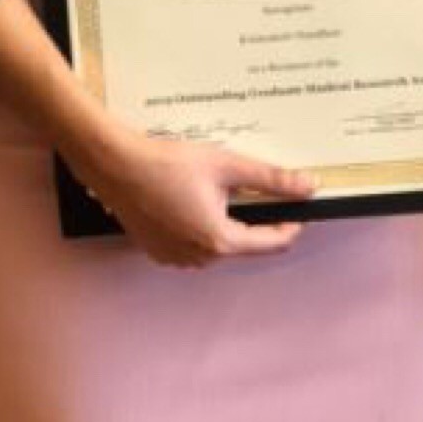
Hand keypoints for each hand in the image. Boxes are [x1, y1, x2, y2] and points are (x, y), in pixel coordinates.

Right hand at [77, 131, 313, 268]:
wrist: (115, 165)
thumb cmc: (166, 163)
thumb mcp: (225, 165)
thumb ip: (270, 179)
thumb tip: (307, 186)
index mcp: (220, 240)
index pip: (271, 243)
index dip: (289, 224)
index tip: (295, 208)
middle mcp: (199, 258)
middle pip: (241, 242)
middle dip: (249, 216)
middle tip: (244, 186)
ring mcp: (175, 258)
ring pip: (215, 244)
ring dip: (221, 222)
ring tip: (210, 189)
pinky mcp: (157, 251)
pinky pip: (190, 244)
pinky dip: (195, 226)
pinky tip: (186, 198)